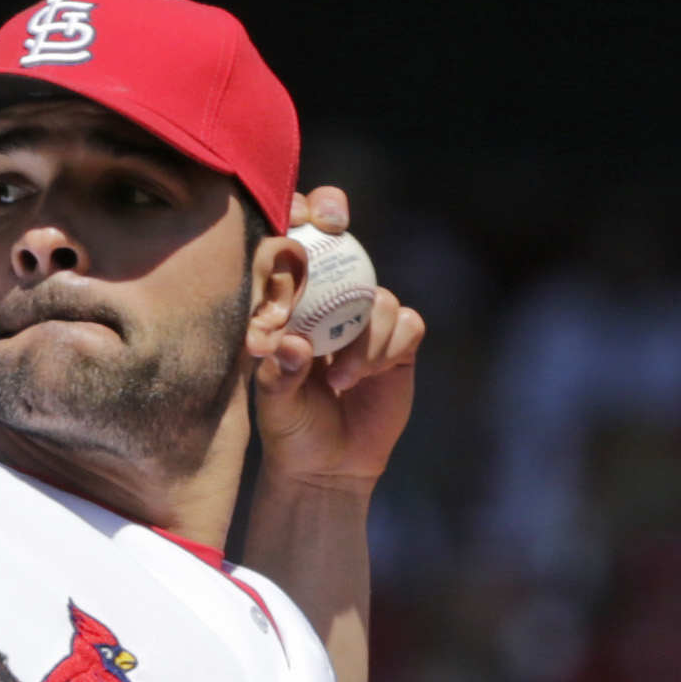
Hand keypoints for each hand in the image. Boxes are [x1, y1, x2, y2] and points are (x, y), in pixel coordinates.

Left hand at [247, 186, 424, 499]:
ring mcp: (368, 320)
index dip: (304, 212)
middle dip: (341, 230)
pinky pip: (406, 324)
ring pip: (379, 296)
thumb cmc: (291, 429)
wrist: (328, 469)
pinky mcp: (399, 345)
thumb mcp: (274, 405)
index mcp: (296, 305)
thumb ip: (277, 374)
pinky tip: (366, 376)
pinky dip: (388, 347)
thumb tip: (290, 345)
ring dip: (365, 335)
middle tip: (337, 229)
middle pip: (346, 245)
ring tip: (341, 379)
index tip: (307, 215)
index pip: (298, 243)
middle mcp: (334, 302)